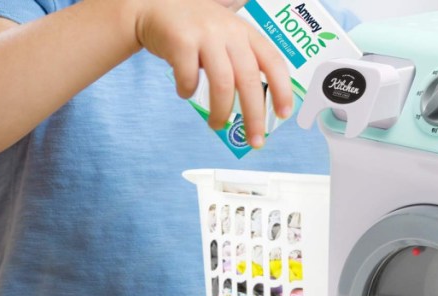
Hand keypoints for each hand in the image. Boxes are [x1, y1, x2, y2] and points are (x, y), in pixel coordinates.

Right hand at [133, 0, 292, 147]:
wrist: (153, 5)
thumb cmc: (194, 29)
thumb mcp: (225, 34)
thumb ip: (241, 59)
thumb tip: (257, 106)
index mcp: (245, 32)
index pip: (273, 62)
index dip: (282, 89)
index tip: (284, 113)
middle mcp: (229, 31)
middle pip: (249, 80)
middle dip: (255, 116)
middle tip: (256, 140)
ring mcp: (205, 34)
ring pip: (222, 84)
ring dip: (221, 112)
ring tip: (216, 125)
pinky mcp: (180, 40)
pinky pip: (189, 78)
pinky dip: (187, 92)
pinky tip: (185, 92)